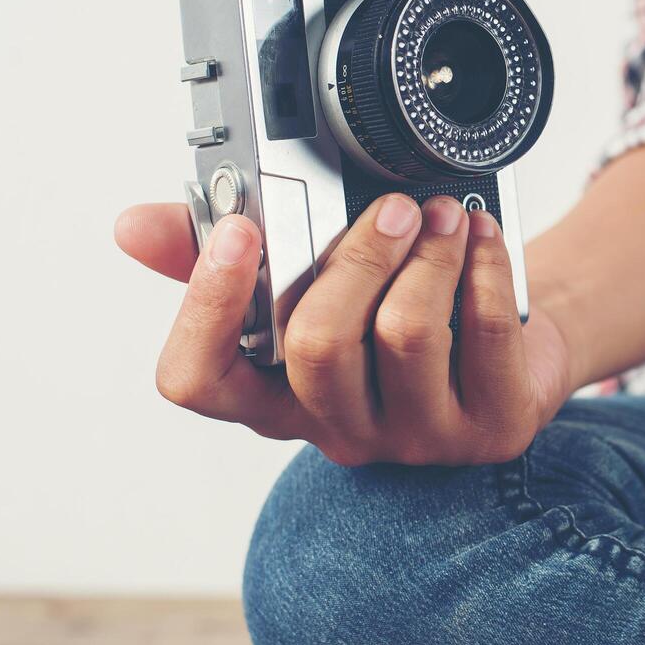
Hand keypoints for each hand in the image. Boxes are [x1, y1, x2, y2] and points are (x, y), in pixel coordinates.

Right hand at [114, 194, 574, 465]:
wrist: (510, 348)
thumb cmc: (392, 313)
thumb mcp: (309, 282)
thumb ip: (221, 253)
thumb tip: (134, 225)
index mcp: (275, 394)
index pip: (200, 381)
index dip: (207, 307)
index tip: (238, 230)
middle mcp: (340, 427)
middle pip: (318, 347)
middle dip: (355, 259)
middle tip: (391, 208)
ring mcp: (418, 436)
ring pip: (407, 337)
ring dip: (429, 257)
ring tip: (442, 216)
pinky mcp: (493, 426)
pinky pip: (485, 336)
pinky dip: (484, 270)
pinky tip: (480, 239)